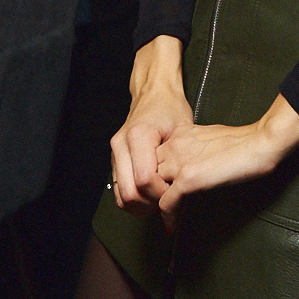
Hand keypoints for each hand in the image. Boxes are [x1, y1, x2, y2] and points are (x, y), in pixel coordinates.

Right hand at [110, 38, 195, 213]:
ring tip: (161, 201)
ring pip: (120, 195)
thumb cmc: (170, 108)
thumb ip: (180, 158)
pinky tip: (151, 195)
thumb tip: (183, 188)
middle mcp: (121, 145)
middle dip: (150, 204)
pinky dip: (134, 198)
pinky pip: (119, 188)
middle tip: (169, 202)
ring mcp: (115, 153)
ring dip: (141, 205)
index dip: (162, 192)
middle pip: (129, 192)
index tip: (177, 192)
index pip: (145, 179)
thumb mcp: (183, 129)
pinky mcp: (115, 159)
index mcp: (138, 135)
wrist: (154, 92)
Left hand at [153, 96, 298, 230]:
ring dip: (156, 203)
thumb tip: (192, 162)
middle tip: (158, 206)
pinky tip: (172, 225)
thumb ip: (194, 146)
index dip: (155, 173)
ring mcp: (179, 162)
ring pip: (152, 188)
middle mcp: (175, 145)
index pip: (153, 155)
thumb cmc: (243, 141)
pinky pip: (166, 203)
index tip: (160, 188)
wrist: (259, 143)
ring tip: (164, 216)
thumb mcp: (209, 137)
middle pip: (148, 171)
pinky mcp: (188, 178)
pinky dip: (168, 217)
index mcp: (181, 132)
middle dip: (152, 189)